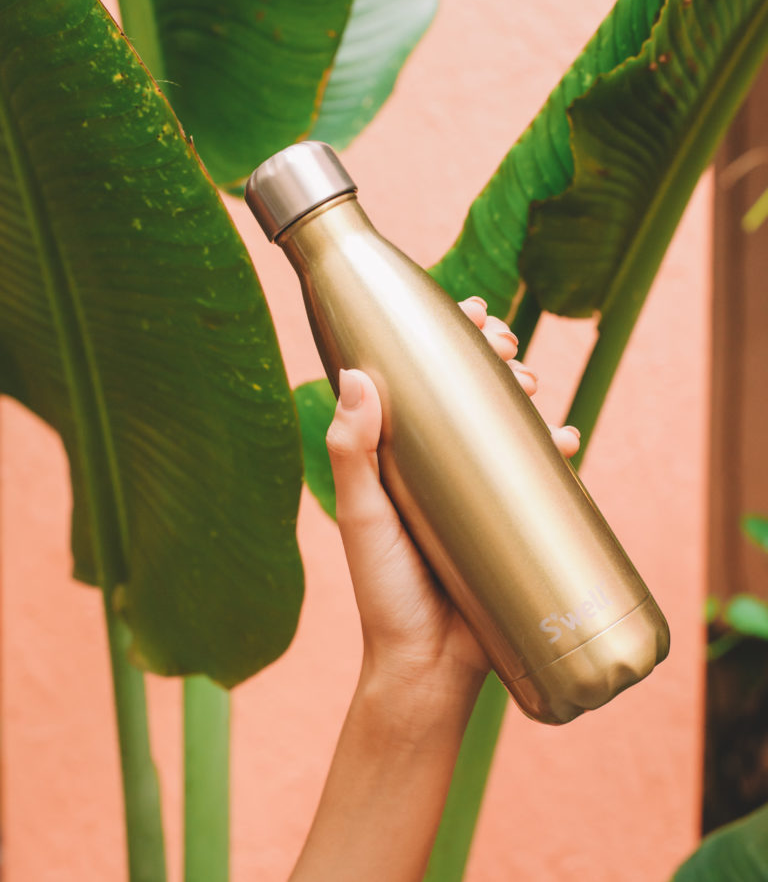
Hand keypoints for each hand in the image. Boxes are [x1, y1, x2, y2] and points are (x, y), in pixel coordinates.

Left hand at [325, 296, 580, 706]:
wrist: (428, 665)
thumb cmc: (385, 591)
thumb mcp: (362, 516)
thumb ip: (352, 452)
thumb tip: (354, 375)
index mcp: (398, 456)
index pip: (422, 382)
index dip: (445, 342)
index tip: (470, 311)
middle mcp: (438, 467)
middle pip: (470, 394)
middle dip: (494, 359)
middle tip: (506, 349)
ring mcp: (477, 493)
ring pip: (507, 424)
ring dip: (526, 394)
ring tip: (532, 387)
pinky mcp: (511, 520)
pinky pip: (539, 475)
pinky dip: (556, 451)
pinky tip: (567, 439)